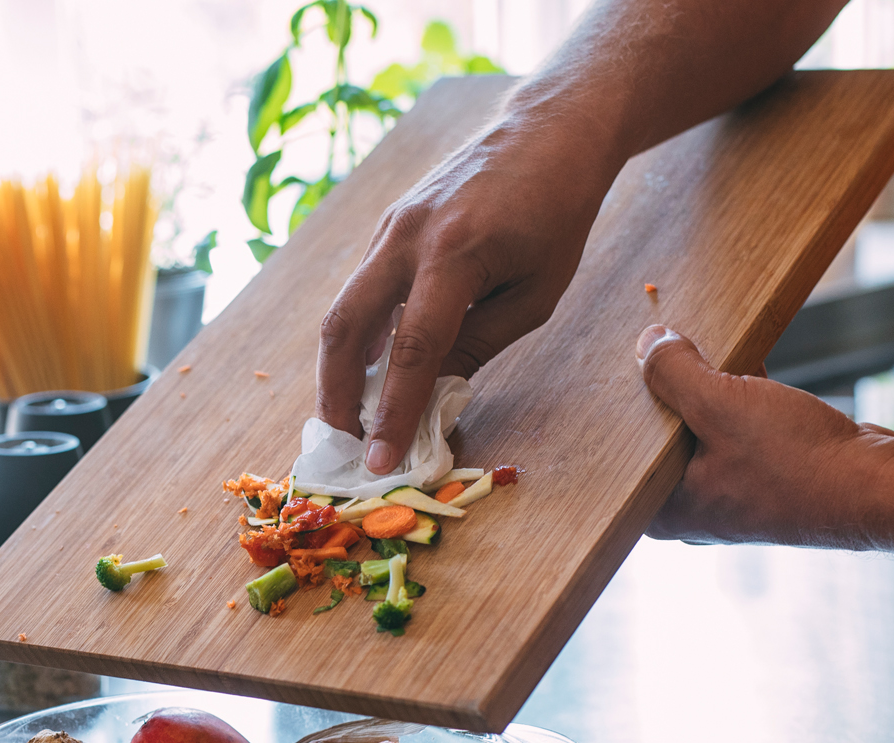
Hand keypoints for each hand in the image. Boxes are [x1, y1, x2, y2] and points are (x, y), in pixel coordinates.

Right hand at [315, 120, 619, 472]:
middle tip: (343, 443)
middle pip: (345, 326)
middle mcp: (407, 236)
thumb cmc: (557, 213)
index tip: (379, 461)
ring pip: (344, 308)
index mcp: (455, 254)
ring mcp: (389, 226)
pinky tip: (371, 367)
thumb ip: (479, 343)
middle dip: (336, 394)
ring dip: (340, 367)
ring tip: (350, 415)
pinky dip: (361, 334)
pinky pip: (362, 287)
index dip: (391, 412)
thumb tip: (431, 393)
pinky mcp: (386, 225)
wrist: (547, 130)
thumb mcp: (536, 292)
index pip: (411, 350)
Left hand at [637, 325, 893, 545]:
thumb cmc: (796, 461)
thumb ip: (674, 373)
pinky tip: (747, 365)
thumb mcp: (721, 404)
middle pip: (663, 438)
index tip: (625, 363)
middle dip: (668, 393)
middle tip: (664, 345)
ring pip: (703, 431)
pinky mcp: (769, 477)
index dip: (628, 405)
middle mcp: (695, 510)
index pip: (625, 454)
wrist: (880, 488)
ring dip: (708, 391)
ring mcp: (734, 496)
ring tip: (707, 350)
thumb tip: (646, 340)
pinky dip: (740, 401)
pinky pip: (739, 432)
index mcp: (667, 511)